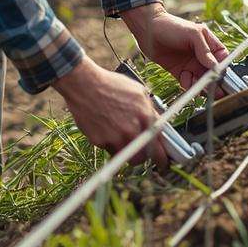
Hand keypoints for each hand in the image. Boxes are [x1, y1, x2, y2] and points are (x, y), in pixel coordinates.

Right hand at [51, 59, 170, 167]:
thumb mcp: (139, 92)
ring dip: (127, 152)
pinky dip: (110, 144)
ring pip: (126, 157)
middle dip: (144, 158)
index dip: (162, 157)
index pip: (160, 145)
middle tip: (141, 154)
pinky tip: (107, 129)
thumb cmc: (112, 85)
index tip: (163, 162)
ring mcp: (116, 137)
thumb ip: (150, 110)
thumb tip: (157, 123)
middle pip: (143, 157)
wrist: (85, 84)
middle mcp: (132, 130)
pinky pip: (110, 150)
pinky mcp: (100, 141)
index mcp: (146, 117)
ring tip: (122, 139)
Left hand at [121, 2, 229, 92]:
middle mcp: (201, 55)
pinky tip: (184, 79)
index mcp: (208, 43)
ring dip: (200, 85)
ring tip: (196, 84)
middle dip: (213, 81)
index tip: (222, 76)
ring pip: (201, 80)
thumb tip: (216, 67)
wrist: (148, 30)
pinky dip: (188, 85)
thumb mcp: (193, 34)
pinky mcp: (179, 71)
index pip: (222, 58)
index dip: (223, 68)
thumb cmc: (172, 26)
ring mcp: (190, 64)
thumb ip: (205, 51)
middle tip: (214, 89)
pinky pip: (188, 83)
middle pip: (212, 72)